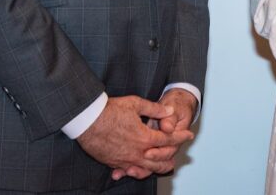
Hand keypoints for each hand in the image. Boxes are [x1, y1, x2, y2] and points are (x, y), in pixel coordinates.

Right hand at [77, 95, 192, 179]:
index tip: (189, 135)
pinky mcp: (113, 162)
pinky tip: (138, 170)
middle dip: (170, 158)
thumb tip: (169, 111)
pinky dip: (136, 171)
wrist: (87, 121)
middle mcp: (136, 151)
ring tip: (164, 167)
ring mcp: (124, 159)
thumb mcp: (135, 104)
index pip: (168, 139)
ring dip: (156, 168)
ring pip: (145, 168)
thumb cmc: (110, 110)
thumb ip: (154, 109)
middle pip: (159, 159)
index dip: (180, 137)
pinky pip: (128, 170)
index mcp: (144, 137)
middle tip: (177, 157)